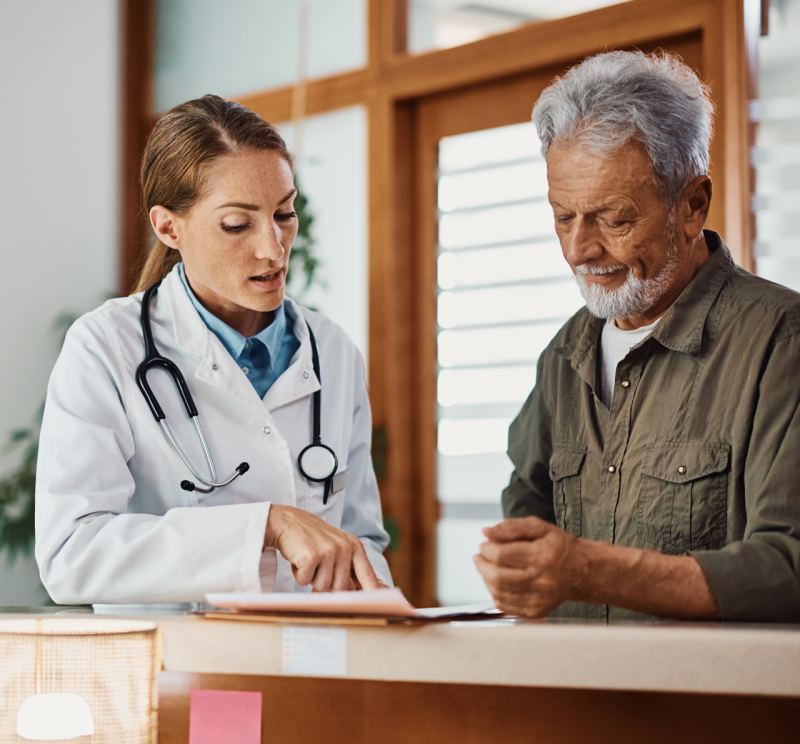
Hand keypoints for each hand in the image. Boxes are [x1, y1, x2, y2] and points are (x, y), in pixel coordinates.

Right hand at [264, 505, 380, 591]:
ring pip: (322, 587)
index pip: (367, 575)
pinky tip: (299, 558)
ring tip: (308, 560)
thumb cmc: (311, 537)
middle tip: (317, 566)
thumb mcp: (336, 546)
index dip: (373, 593)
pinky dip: (298, 574)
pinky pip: (304, 581)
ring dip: (311, 578)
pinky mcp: (311, 557)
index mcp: (354, 546)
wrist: (286, 521)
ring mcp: (328, 552)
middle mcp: (344, 548)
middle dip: (326, 583)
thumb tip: (359, 591)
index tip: (378, 605)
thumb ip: (348, 566)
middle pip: (340, 588)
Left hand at [474, 516, 584, 617]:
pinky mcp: (536, 611)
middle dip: (482, 564)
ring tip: (487, 567)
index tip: (485, 544)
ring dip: (486, 578)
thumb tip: (486, 532)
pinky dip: (495, 593)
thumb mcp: (539, 527)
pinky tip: (498, 582)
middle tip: (480, 556)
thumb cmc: (559, 547)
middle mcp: (542, 580)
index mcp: (542, 556)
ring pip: (499, 592)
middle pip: (497, 576)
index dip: (487, 548)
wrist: (582, 571)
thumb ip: (511, 527)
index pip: (501, 555)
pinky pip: (505, 606)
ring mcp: (539, 599)